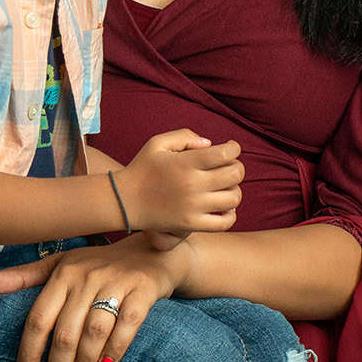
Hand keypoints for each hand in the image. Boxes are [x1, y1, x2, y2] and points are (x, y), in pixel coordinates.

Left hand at [0, 232, 192, 361]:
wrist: (152, 250)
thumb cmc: (98, 263)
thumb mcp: (60, 264)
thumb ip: (22, 276)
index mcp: (63, 273)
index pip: (39, 318)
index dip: (29, 351)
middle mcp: (87, 277)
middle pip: (66, 332)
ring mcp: (117, 283)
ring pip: (94, 332)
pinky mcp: (143, 290)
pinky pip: (127, 325)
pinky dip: (116, 349)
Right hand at [115, 129, 242, 234]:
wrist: (124, 201)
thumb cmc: (143, 169)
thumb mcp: (158, 143)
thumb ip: (185, 136)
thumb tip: (210, 144)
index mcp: (186, 163)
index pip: (226, 154)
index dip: (234, 148)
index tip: (230, 148)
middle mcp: (192, 185)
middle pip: (234, 175)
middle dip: (237, 167)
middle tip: (229, 167)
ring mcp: (193, 207)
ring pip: (234, 198)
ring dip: (234, 190)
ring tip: (224, 187)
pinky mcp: (191, 224)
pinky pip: (224, 222)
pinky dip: (230, 214)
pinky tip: (223, 207)